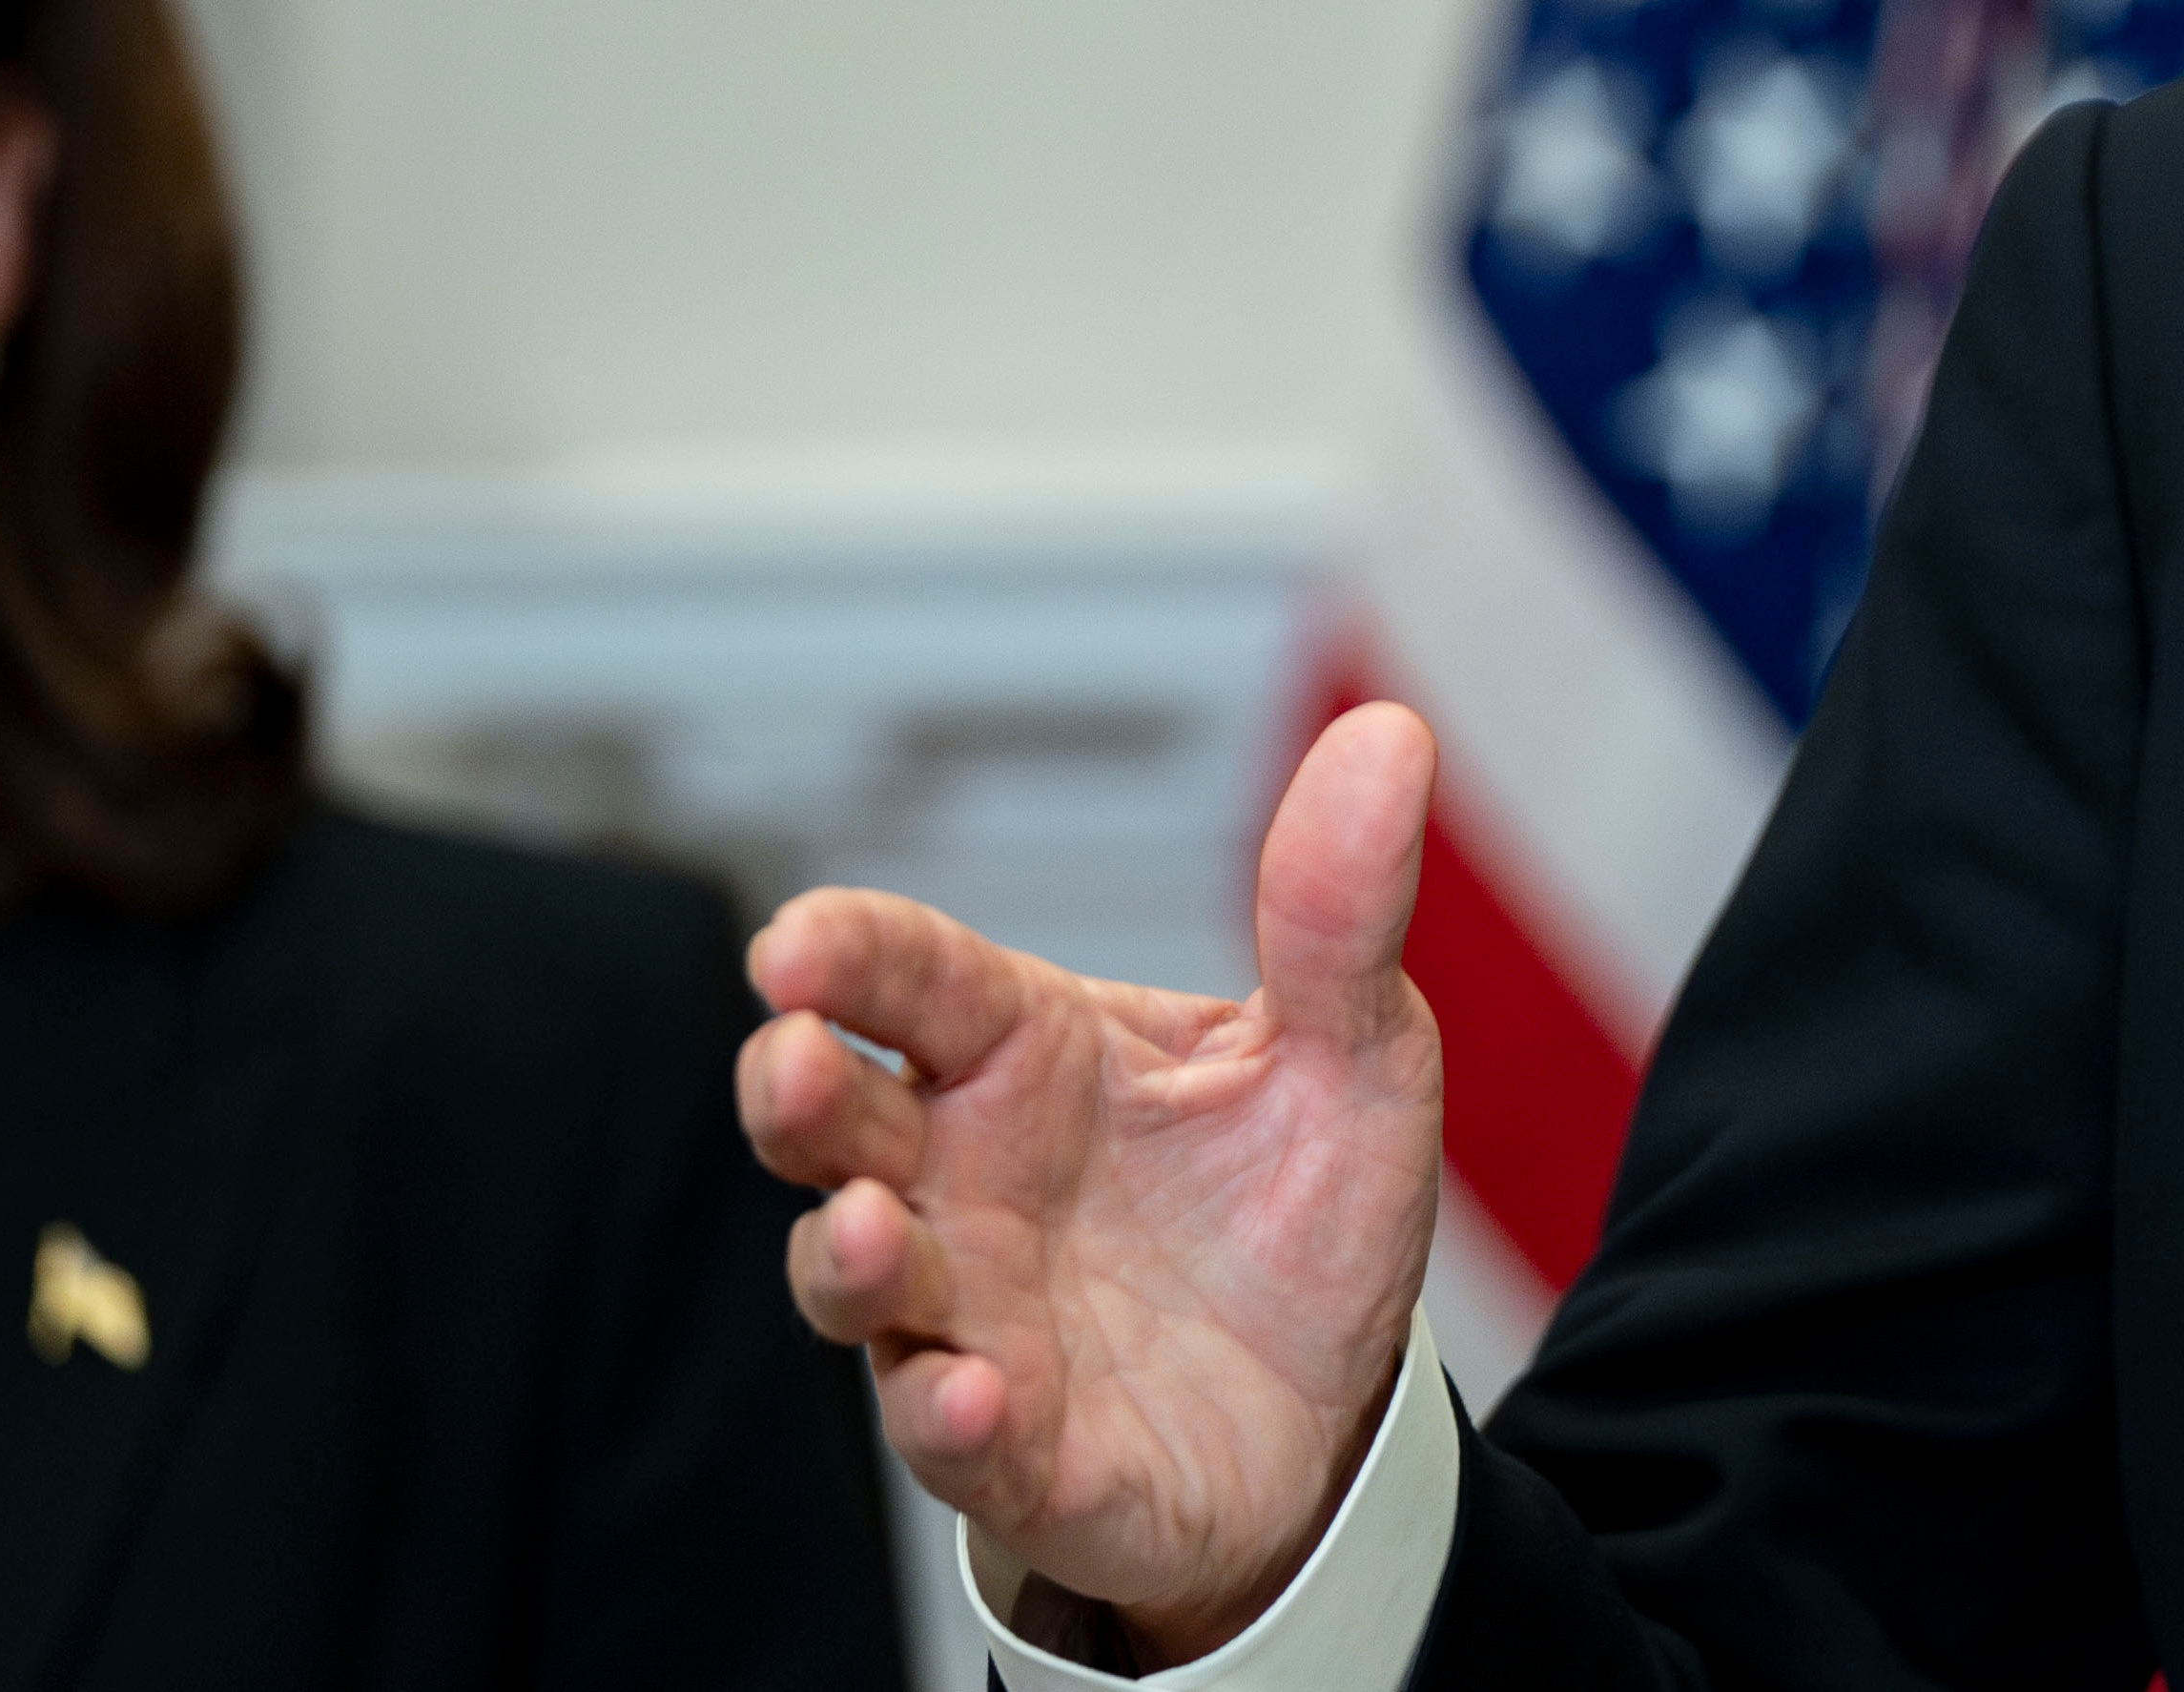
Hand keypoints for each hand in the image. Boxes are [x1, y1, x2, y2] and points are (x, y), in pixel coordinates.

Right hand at [742, 701, 1447, 1651]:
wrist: (1339, 1408)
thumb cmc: (1296, 1217)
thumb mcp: (1350, 1052)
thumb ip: (1338, 913)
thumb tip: (1390, 734)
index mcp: (1028, 1056)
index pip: (912, 979)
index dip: (845, 952)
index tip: (797, 946)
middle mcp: (966, 1182)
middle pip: (834, 1123)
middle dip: (793, 1092)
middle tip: (794, 1061)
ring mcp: (973, 1316)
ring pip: (858, 1284)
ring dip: (847, 1259)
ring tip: (874, 1229)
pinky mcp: (1018, 1449)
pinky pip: (951, 1436)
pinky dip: (947, 1415)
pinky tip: (974, 1392)